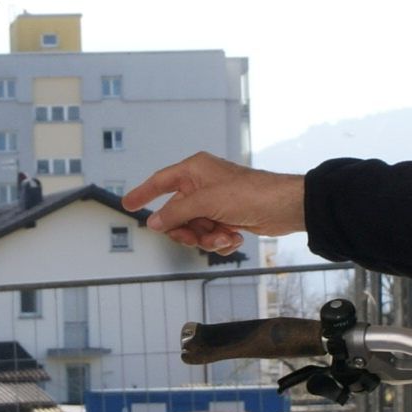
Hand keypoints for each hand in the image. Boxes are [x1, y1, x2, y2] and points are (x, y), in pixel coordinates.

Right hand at [122, 154, 305, 255]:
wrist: (285, 207)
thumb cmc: (251, 193)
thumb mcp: (207, 202)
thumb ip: (176, 212)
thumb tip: (153, 221)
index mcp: (195, 170)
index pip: (160, 182)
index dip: (143, 193)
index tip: (127, 204)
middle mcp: (203, 184)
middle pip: (176, 214)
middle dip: (187, 230)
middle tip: (197, 236)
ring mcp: (215, 202)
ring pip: (194, 228)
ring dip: (207, 238)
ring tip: (224, 236)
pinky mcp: (227, 218)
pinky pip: (210, 235)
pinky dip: (220, 241)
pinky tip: (235, 238)